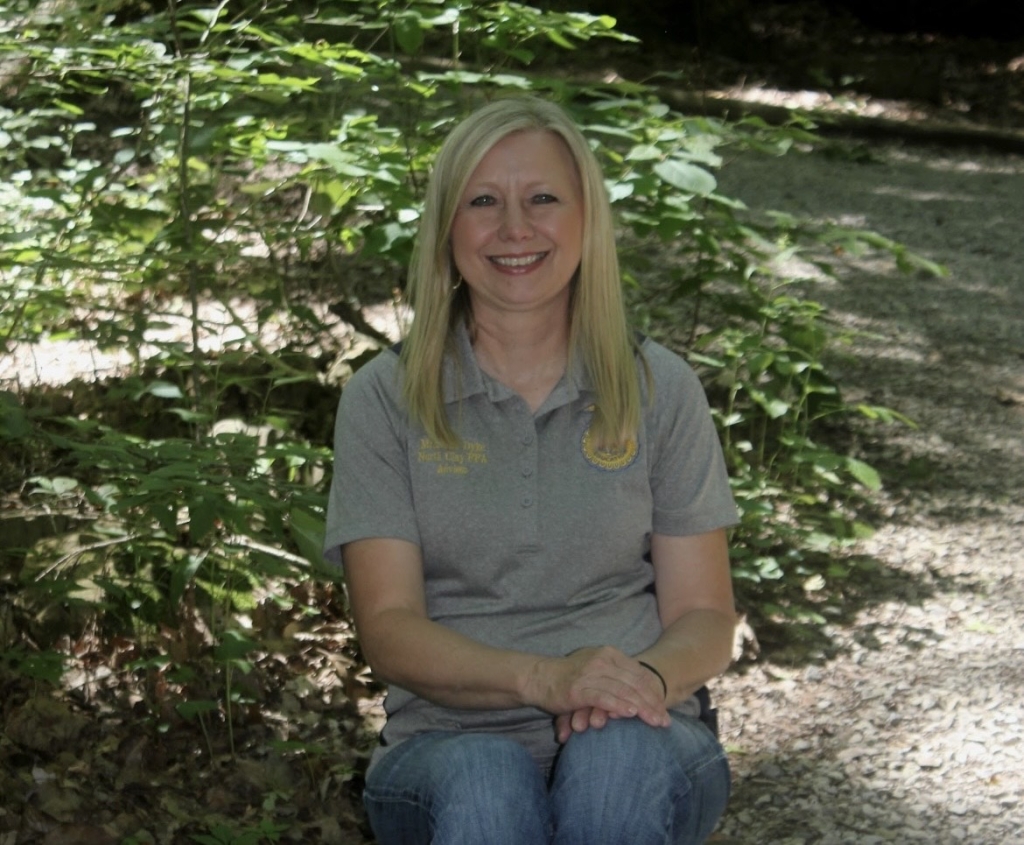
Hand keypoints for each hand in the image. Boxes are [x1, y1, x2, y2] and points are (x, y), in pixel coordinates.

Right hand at [527, 646, 669, 736]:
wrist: (540, 677)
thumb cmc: (570, 676)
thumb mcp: (597, 670)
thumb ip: (617, 677)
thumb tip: (641, 696)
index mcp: (610, 654)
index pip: (639, 674)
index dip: (654, 693)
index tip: (664, 711)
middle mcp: (602, 661)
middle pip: (635, 684)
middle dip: (652, 704)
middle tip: (664, 721)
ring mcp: (591, 674)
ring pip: (623, 691)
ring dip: (642, 708)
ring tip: (654, 721)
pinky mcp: (579, 688)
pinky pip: (604, 697)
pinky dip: (619, 706)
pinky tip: (631, 714)